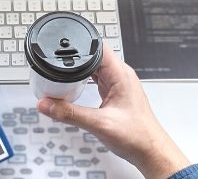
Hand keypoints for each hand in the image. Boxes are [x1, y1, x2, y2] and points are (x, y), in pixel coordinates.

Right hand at [36, 43, 189, 178]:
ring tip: (63, 77)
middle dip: (75, 59)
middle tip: (57, 65)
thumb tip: (47, 105)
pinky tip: (76, 87)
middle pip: (94, 56)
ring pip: (95, 68)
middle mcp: (121, 76)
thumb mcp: (99, 124)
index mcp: (121, 74)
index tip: (62, 48)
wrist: (150, 152)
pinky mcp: (116, 94)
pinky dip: (85, 81)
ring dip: (80, 71)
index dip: (80, 44)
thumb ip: (69, 114)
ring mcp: (119, 84)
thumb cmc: (137, 136)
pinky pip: (97, 80)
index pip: (98, 46)